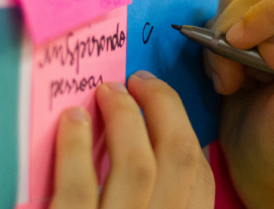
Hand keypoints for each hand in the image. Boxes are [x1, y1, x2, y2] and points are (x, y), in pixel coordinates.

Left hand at [50, 71, 214, 208]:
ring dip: (125, 117)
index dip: (185, 132)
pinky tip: (73, 120)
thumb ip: (159, 194)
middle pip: (178, 159)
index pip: (200, 177)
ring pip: (136, 167)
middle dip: (163, 106)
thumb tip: (152, 142)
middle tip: (140, 80)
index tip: (164, 104)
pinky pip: (78, 189)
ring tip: (108, 91)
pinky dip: (76, 148)